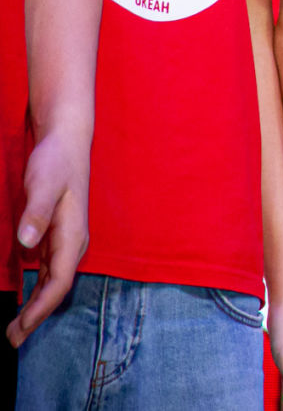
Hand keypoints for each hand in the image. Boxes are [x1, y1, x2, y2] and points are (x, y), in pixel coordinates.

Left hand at [7, 126, 89, 346]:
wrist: (66, 141)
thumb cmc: (56, 162)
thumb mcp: (43, 185)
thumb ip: (35, 213)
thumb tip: (27, 244)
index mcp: (73, 236)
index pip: (59, 283)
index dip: (40, 310)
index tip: (20, 329)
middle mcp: (73, 243)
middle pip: (57, 288)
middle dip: (36, 315)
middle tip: (12, 339)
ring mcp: (66, 239)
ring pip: (53, 281)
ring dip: (36, 305)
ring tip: (16, 325)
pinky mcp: (57, 234)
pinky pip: (49, 270)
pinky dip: (37, 288)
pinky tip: (25, 295)